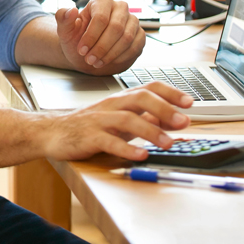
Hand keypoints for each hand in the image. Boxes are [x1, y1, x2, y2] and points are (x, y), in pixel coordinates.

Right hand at [37, 82, 192, 161]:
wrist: (53, 132)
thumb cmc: (89, 125)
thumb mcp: (120, 119)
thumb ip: (146, 118)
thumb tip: (174, 118)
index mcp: (121, 99)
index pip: (148, 88)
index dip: (171, 93)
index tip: (190, 103)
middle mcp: (112, 106)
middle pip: (140, 98)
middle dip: (165, 109)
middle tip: (185, 122)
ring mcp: (99, 121)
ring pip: (127, 120)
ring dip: (151, 131)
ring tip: (168, 144)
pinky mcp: (88, 138)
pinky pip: (109, 142)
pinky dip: (127, 149)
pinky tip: (141, 155)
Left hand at [55, 0, 145, 73]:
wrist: (88, 52)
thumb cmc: (77, 38)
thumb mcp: (66, 30)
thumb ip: (63, 19)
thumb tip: (70, 10)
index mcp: (102, 1)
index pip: (101, 18)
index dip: (91, 36)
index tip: (82, 49)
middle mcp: (120, 7)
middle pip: (116, 28)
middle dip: (101, 47)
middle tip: (90, 59)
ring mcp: (132, 21)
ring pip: (127, 38)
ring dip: (110, 54)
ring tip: (97, 62)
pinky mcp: (140, 35)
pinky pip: (135, 46)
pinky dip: (121, 57)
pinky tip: (109, 60)